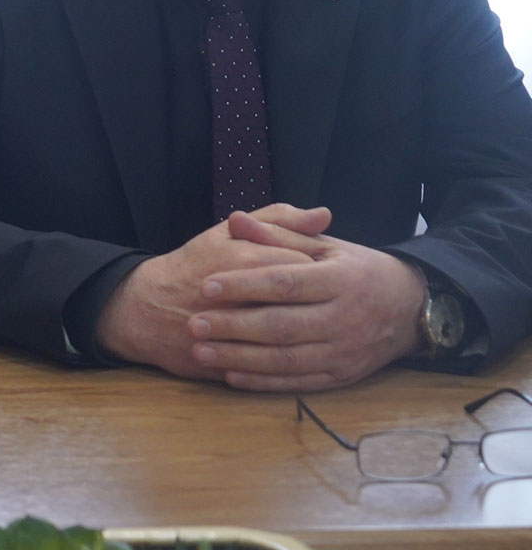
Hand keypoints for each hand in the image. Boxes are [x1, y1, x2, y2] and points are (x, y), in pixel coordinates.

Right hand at [95, 204, 328, 378]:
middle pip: (303, 301)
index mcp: (246, 259)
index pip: (306, 263)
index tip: (327, 272)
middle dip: (318, 303)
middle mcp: (242, 295)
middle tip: (322, 301)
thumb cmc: (191, 266)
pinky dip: (286, 363)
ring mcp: (234, 331)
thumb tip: (324, 215)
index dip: (323, 269)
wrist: (145, 309)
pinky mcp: (229, 360)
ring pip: (289, 338)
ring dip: (305, 335)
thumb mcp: (227, 233)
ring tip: (309, 327)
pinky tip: (295, 353)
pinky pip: (270, 367)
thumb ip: (277, 220)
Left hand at [188, 208, 426, 391]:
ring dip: (239, 358)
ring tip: (200, 351)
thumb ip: (279, 234)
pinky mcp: (342, 376)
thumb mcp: (326, 246)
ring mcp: (344, 351)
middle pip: (281, 325)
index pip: (284, 282)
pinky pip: (298, 383)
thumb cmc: (358, 270)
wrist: (410, 308)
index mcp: (340, 280)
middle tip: (192, 323)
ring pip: (286, 360)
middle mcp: (344, 318)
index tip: (204, 286)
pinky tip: (230, 375)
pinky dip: (263, 382)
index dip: (244, 285)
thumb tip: (236, 219)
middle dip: (233, 327)